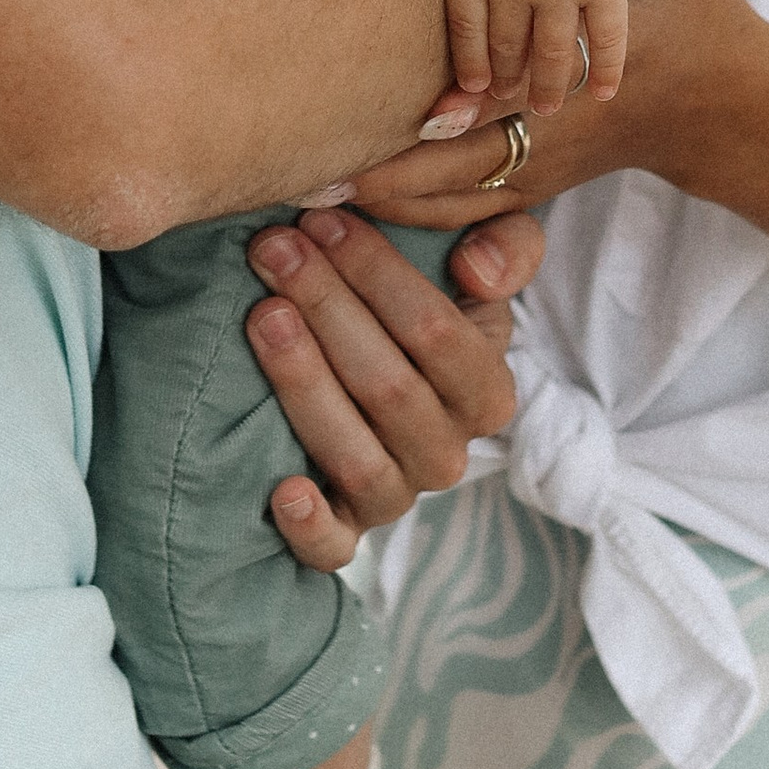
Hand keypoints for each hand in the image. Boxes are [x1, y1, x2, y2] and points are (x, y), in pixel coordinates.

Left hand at [242, 202, 546, 571]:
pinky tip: (281, 489)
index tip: (322, 220)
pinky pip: (335, 548)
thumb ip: (507, 248)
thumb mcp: (485, 265)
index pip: (437, 334)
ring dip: (305, 384)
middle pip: (387, 387)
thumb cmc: (430, 307)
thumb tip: (476, 268)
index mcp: (487, 392)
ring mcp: (397, 495)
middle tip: (273, 249)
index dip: (378, 274)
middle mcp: (447, 452)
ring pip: (357, 456)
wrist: (394, 375)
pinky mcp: (346, 531)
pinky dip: (309, 526)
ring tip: (262, 317)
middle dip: (326, 307)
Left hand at [380, 0, 630, 122]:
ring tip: (547, 104)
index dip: (468, 65)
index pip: (462, 31)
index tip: (472, 87)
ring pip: (552, 56)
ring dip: (549, 86)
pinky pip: (606, 39)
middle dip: (506, 79)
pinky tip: (603, 93)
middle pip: (507, 49)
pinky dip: (606, 70)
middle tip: (506, 94)